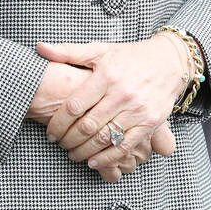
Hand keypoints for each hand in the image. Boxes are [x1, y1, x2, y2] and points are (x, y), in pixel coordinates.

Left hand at [35, 36, 184, 178]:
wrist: (170, 61)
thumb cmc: (130, 56)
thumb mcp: (100, 49)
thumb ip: (69, 51)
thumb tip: (40, 48)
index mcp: (107, 75)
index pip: (74, 105)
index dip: (58, 123)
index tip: (50, 132)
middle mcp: (122, 93)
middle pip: (87, 126)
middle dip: (68, 140)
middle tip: (60, 144)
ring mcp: (137, 109)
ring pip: (104, 138)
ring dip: (84, 152)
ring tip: (73, 154)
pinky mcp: (150, 122)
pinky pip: (125, 146)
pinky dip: (107, 158)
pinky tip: (94, 161)